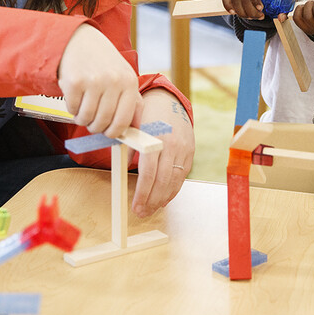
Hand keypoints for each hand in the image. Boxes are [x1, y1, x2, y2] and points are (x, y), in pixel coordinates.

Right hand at [58, 24, 141, 138]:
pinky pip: (72, 109)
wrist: (78, 39)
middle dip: (95, 127)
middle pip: (103, 123)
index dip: (114, 133)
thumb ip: (132, 102)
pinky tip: (75, 97)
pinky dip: (71, 108)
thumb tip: (135, 130)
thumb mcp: (123, 76)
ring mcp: (94, 81)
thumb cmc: (102, 62)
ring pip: (86, 118)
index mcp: (129, 82)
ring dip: (82, 119)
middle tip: (91, 121)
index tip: (108, 133)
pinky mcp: (75, 81)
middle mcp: (114, 81)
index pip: (123, 121)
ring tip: (82, 108)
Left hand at [130, 88, 194, 217]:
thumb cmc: (147, 115)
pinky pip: (182, 176)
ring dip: (162, 199)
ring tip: (151, 210)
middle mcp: (172, 144)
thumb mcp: (134, 127)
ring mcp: (184, 149)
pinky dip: (173, 190)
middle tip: (142, 213)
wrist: (169, 101)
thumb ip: (130, 148)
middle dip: (152, 201)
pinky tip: (164, 199)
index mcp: (155, 138)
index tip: (136, 206)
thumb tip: (123, 169)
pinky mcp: (190, 152)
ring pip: (174, 181)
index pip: (149, 172)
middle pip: (162, 180)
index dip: (142, 193)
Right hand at [221, 0, 287, 20]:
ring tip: (251, 17)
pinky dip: (228, 5)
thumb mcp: (282, 0)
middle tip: (259, 17)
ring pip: (236, 0)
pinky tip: (233, 12)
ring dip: (242, 12)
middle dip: (251, 11)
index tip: (261, 9)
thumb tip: (281, 18)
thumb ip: (284, 9)